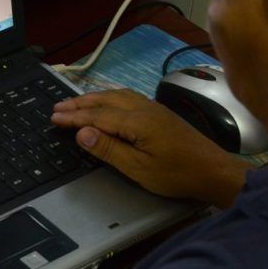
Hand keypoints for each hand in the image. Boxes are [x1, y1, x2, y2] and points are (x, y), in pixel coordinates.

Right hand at [51, 89, 251, 207]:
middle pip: (104, 99)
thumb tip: (82, 133)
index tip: (54, 118)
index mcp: (137, 121)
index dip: (74, 117)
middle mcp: (143, 108)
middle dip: (79, 103)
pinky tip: (106, 101)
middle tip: (57, 107)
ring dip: (93, 98)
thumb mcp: (139, 168)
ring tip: (75, 103)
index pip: (97, 115)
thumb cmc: (177, 174)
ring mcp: (153, 108)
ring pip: (116, 95)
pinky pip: (127, 96)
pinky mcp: (159, 112)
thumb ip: (109, 149)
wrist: (213, 170)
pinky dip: (109, 97)